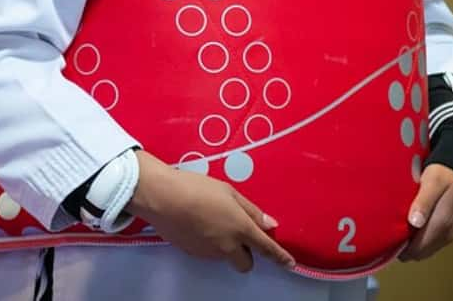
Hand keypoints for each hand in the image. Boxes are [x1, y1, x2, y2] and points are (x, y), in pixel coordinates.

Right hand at [125, 151, 294, 272]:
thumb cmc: (197, 188)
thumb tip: (270, 225)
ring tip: (212, 220)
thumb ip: (251, 210)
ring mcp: (208, 252)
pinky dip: (209, 243)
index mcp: (241, 228)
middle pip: (245, 264)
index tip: (290, 264)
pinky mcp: (192, 253)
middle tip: (239, 234)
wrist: (162, 197)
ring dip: (226, 246)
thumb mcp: (228, 192)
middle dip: (246, 254)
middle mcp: (227, 246)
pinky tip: (198, 224)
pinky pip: (208, 252)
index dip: (280, 258)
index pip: (266, 248)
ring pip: (225, 257)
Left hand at [399, 163, 452, 260]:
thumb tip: (414, 222)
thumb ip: (424, 202)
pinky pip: (432, 245)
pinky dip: (421, 241)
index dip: (400, 247)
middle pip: (419, 254)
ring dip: (413, 245)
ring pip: (426, 251)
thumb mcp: (432, 183)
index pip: (416, 250)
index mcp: (441, 224)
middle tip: (390, 231)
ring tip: (399, 228)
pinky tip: (412, 227)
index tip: (388, 235)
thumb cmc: (444, 176)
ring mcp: (449, 236)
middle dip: (404, 247)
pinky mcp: (450, 233)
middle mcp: (446, 234)